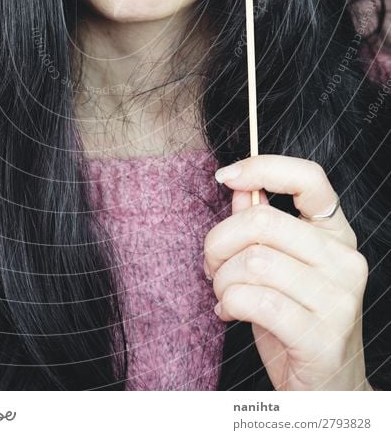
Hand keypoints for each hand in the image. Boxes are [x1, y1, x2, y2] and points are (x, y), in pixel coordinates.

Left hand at [204, 154, 370, 390]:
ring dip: (222, 279)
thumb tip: (238, 185)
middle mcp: (345, 260)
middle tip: (211, 264)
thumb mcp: (278, 265)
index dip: (262, 167)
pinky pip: (256, 301)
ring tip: (223, 293)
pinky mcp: (321, 335)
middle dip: (219, 241)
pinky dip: (230, 303)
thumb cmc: (295, 320)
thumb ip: (261, 223)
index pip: (309, 178)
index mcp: (337, 234)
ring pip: (253, 262)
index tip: (226, 175)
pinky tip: (229, 312)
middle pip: (262, 221)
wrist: (326, 390)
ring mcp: (338, 298)